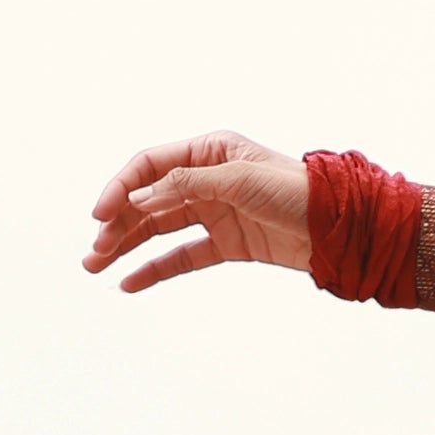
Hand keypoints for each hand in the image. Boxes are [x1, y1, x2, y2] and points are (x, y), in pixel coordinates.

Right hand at [83, 132, 310, 293]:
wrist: (340, 226)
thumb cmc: (297, 191)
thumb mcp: (239, 180)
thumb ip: (186, 187)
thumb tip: (139, 198)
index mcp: (208, 151)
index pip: (150, 166)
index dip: (121, 189)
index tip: (100, 216)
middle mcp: (207, 179)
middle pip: (148, 200)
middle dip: (117, 224)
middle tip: (94, 252)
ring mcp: (216, 212)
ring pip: (159, 228)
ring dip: (127, 245)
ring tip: (96, 265)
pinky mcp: (228, 243)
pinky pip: (183, 255)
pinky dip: (156, 268)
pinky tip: (130, 283)